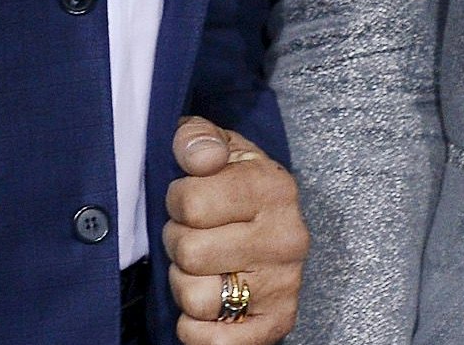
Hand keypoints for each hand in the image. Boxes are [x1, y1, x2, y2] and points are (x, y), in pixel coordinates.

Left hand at [162, 116, 303, 343]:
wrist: (273, 225)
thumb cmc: (233, 184)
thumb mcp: (217, 146)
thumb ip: (197, 138)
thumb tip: (200, 157)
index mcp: (272, 187)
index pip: (190, 203)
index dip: (176, 202)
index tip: (188, 200)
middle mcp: (287, 237)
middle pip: (189, 252)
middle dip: (178, 243)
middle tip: (193, 235)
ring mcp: (285, 284)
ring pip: (197, 297)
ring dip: (184, 283)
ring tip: (201, 267)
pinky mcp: (278, 322)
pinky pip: (215, 342)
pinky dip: (195, 329)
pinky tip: (204, 307)